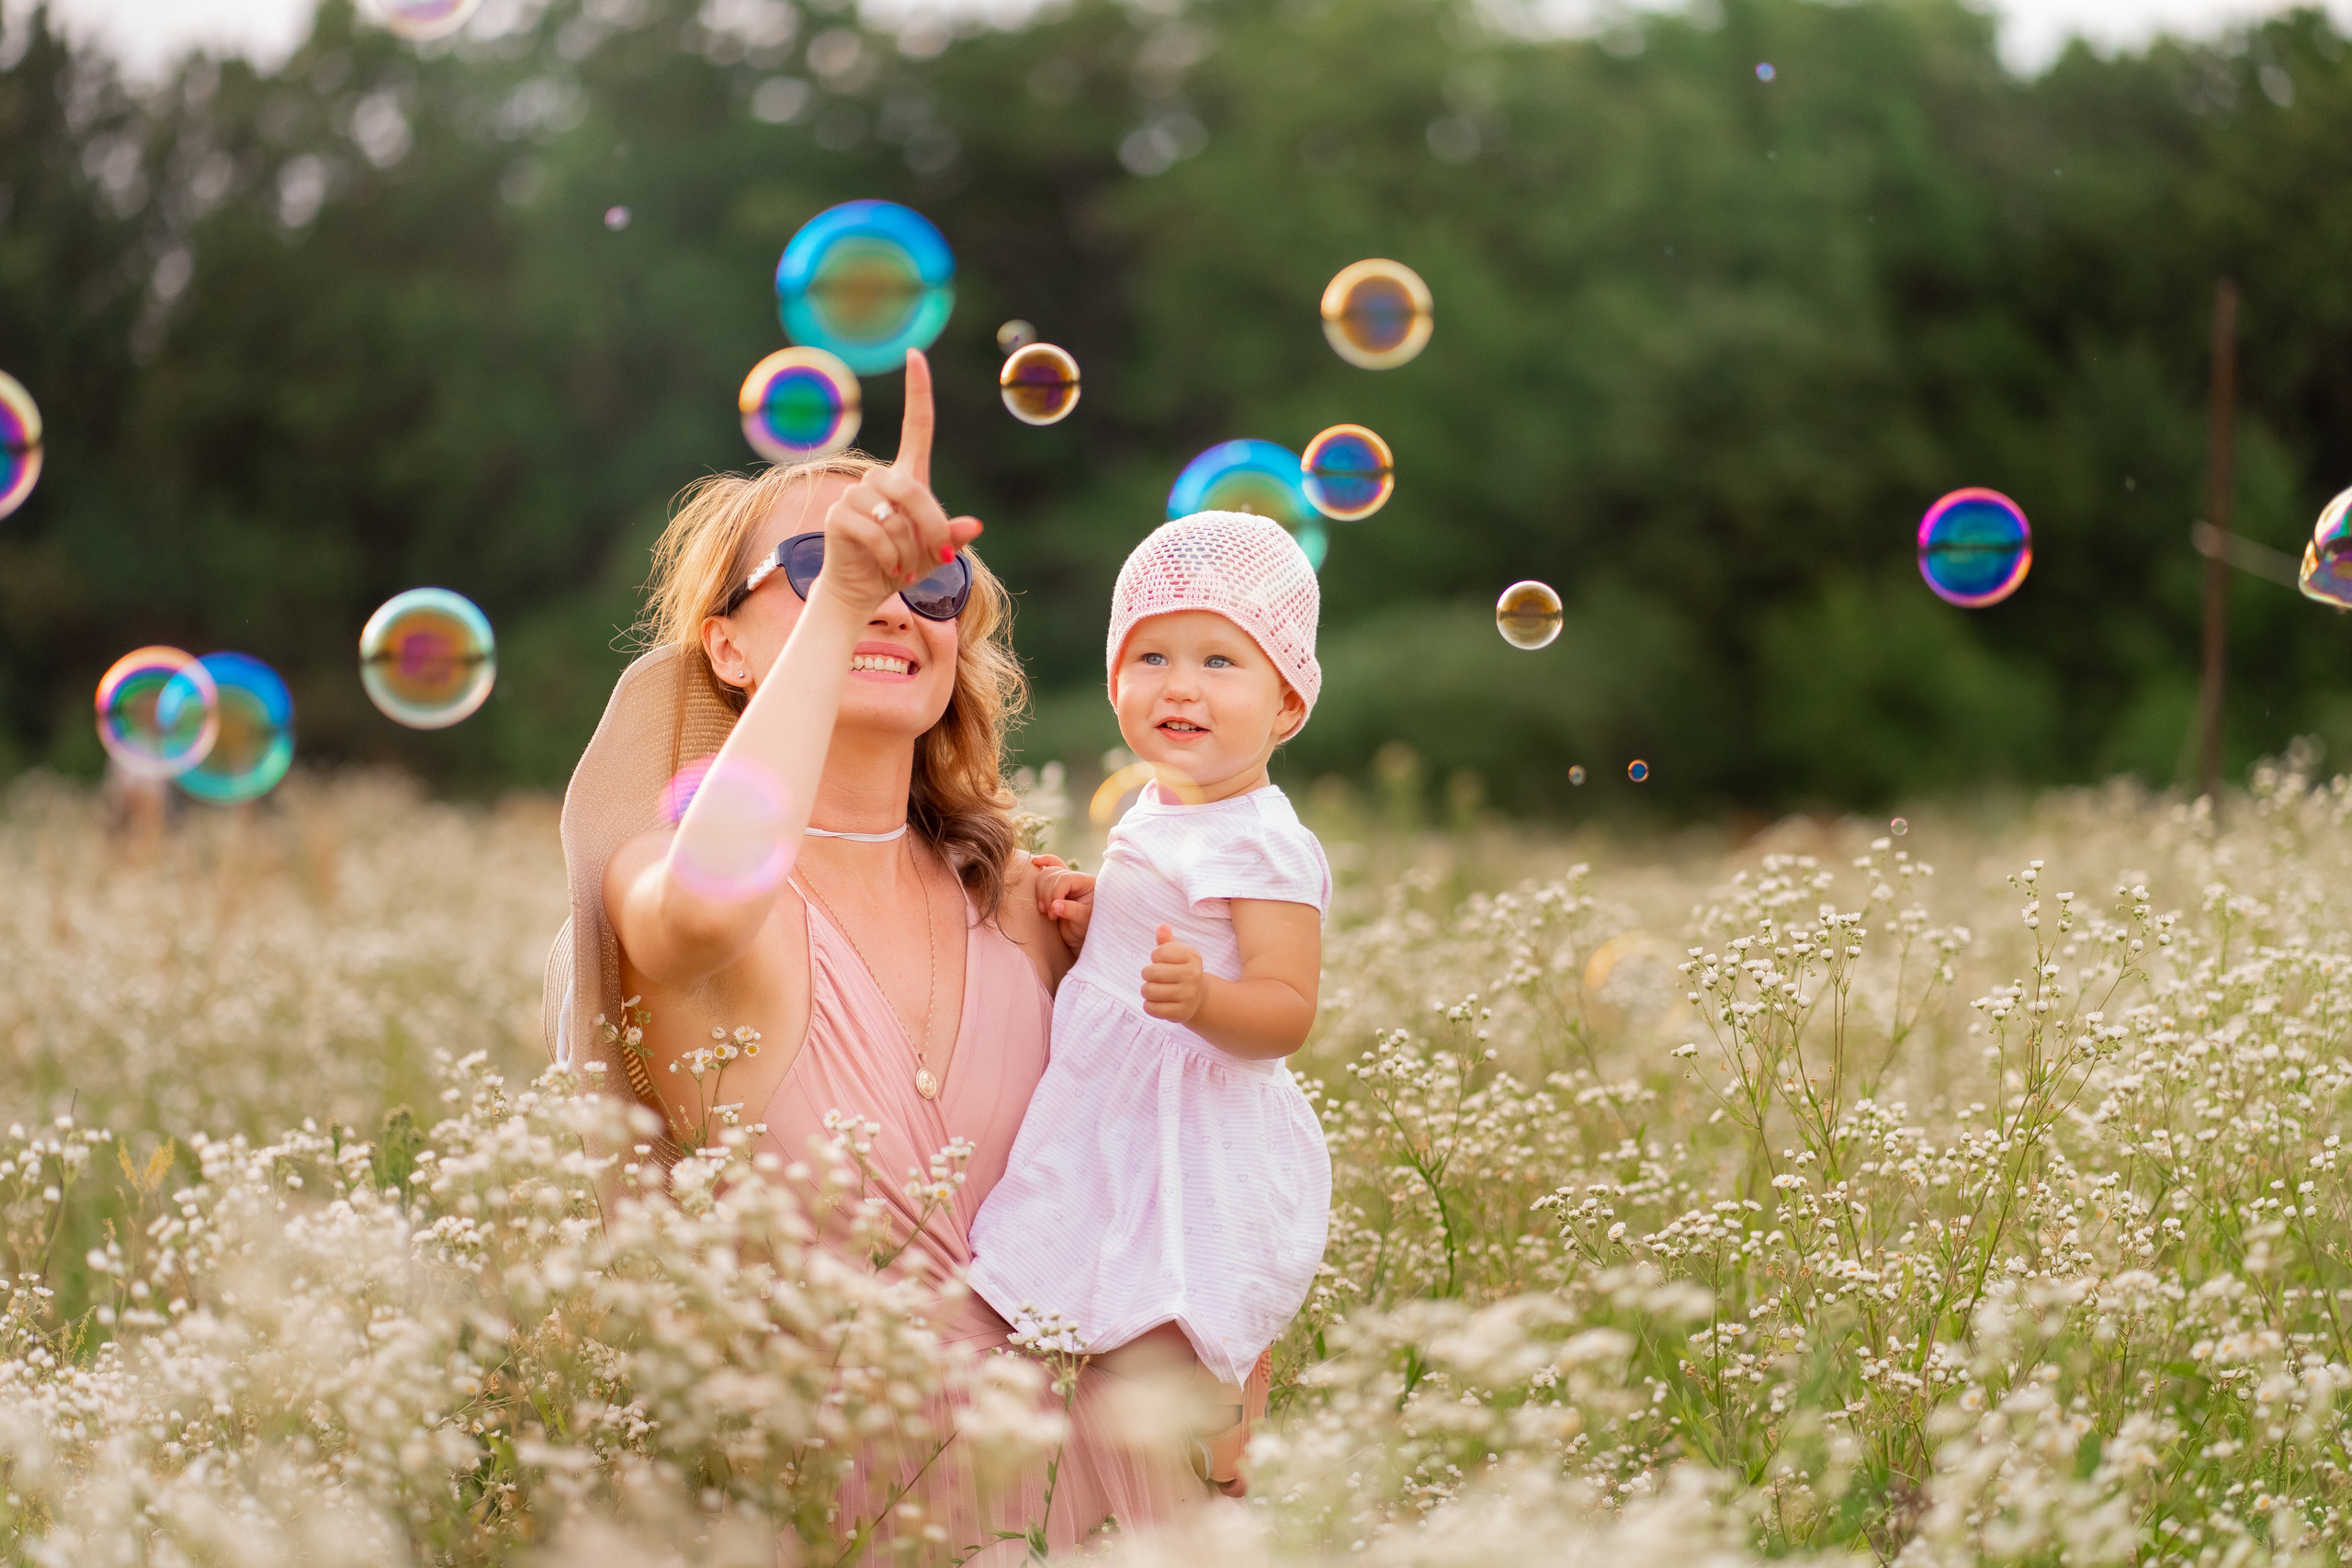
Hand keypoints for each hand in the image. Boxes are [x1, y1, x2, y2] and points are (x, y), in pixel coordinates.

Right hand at [814, 350, 984, 618]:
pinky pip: (875, 532)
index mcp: (906, 478)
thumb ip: (951, 537)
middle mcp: (878, 480)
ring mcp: (854, 495)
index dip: (917, 391)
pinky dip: (891, 556)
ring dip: (908, 548)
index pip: (915, 426)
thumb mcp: (934, 552)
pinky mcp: (838, 516)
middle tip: (940, 558)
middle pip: (912, 489)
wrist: (862, 589)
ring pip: (895, 515)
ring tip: (905, 565)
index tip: (916, 355)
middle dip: (932, 526)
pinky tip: (890, 568)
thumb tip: (973, 527)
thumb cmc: (901, 565)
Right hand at [1031, 855, 1095, 950]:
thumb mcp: (1082, 921)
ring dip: (1040, 891)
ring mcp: (1065, 879)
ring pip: (1046, 873)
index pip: (1064, 879)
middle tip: (1050, 915)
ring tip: (1044, 909)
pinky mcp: (1056, 884)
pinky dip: (1042, 863)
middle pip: (1052, 875)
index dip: (1054, 894)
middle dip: (1046, 895)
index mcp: (1086, 883)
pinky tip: (1034, 862)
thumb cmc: (1085, 928)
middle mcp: (1076, 877)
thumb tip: (1055, 905)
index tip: (1053, 913)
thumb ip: (1070, 911)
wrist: (1080, 936)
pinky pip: (1049, 866)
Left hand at [1141, 923, 1205, 1022]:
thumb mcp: (1177, 953)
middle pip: (1152, 972)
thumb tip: (1162, 927)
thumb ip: (1166, 941)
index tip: (1160, 960)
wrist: (1198, 997)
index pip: (1160, 952)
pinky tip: (1156, 1002)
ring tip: (1153, 989)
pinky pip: (1152, 1008)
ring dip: (1146, 990)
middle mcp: (1193, 975)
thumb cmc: (1181, 970)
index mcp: (1192, 956)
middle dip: (1147, 974)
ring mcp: (1188, 995)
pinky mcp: (1181, 1013)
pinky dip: (1148, 1005)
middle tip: (1152, 977)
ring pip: (1149, 991)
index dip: (1155, 956)